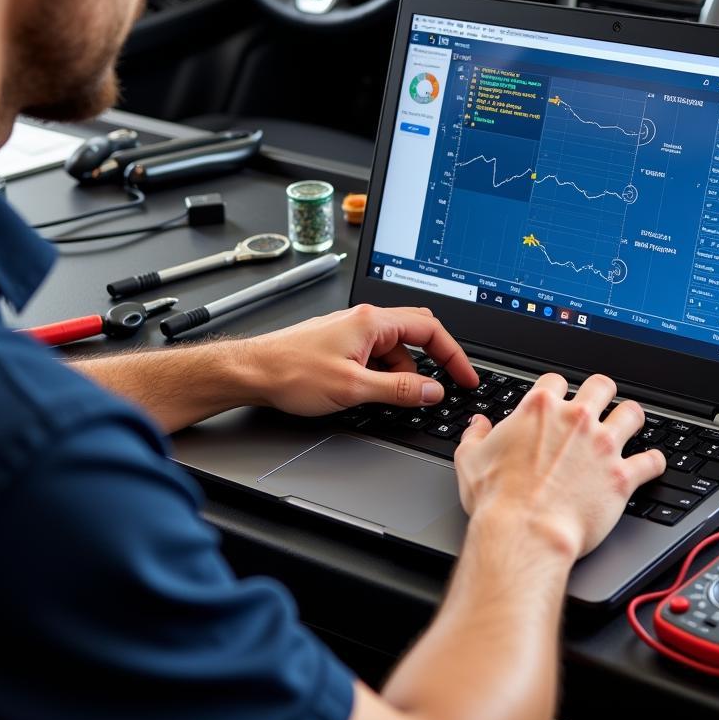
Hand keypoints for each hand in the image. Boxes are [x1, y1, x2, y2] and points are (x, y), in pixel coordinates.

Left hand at [238, 304, 477, 416]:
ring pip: (394, 351)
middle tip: (440, 389)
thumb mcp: (353, 388)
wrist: (253, 372)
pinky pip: (375, 357)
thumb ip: (398, 391)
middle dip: (430, 364)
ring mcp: (352, 331)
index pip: (430, 329)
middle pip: (415, 335)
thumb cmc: (291, 372)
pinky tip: (369, 394)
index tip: (465, 377)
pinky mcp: (341, 344)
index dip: (454, 355)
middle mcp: (364, 320)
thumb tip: (432, 391)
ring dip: (400, 375)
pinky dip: (381, 376)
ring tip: (385, 399)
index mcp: (372, 322)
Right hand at [454, 372, 666, 561]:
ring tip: (630, 424)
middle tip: (600, 404)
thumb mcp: (470, 459)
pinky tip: (651, 464)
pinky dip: (654, 462)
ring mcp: (603, 445)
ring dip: (632, 418)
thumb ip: (474, 435)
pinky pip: (652, 461)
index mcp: (539, 409)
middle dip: (602, 393)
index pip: (556, 381)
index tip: (558, 400)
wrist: (525, 532)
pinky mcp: (622, 476)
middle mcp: (576, 419)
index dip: (557, 390)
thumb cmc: (497, 498)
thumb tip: (478, 425)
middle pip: (601, 385)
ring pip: (632, 414)